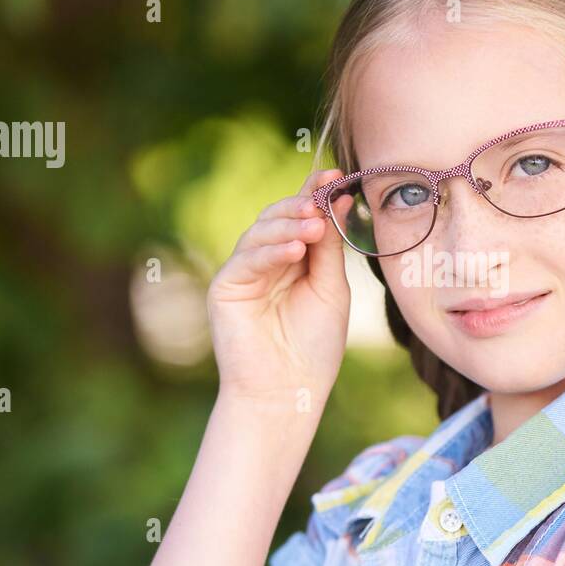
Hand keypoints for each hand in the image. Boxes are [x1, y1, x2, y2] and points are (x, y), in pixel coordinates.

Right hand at [206, 169, 354, 407]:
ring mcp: (244, 272)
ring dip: (290, 224)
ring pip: (262, 232)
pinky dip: (272, 251)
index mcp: (295, 259)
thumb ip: (331, 248)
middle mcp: (267, 261)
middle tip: (324, 196)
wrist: (288, 391)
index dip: (316, 193)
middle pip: (280, 217)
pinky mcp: (225, 287)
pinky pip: (247, 259)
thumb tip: (339, 198)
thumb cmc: (314, 347)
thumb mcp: (331, 289)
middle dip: (303, 204)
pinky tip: (296, 249)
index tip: (337, 175)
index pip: (302, 217)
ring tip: (316, 224)